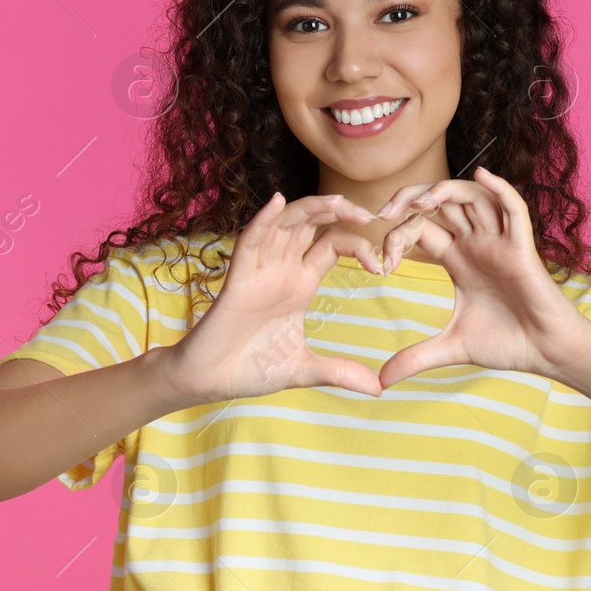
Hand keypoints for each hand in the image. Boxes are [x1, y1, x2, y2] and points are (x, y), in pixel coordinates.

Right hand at [161, 192, 387, 404]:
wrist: (209, 382)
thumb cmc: (249, 369)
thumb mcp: (304, 370)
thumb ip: (339, 373)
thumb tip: (378, 388)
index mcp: (300, 284)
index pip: (332, 246)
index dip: (358, 246)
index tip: (381, 266)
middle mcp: (281, 271)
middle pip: (310, 224)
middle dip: (339, 212)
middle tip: (367, 213)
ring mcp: (259, 272)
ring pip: (284, 224)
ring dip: (308, 208)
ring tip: (337, 201)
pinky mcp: (237, 281)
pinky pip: (249, 242)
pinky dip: (263, 221)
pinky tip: (277, 203)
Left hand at [374, 166, 590, 387]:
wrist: (546, 353)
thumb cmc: (508, 344)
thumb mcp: (451, 348)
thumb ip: (416, 358)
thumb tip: (380, 381)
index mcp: (458, 259)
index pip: (422, 228)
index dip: (397, 236)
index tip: (381, 264)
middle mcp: (477, 243)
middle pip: (441, 202)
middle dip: (410, 199)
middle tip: (383, 213)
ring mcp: (499, 242)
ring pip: (472, 197)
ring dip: (444, 191)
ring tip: (418, 202)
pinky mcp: (522, 248)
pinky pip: (513, 208)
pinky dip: (499, 188)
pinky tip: (481, 175)